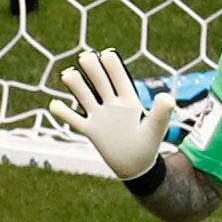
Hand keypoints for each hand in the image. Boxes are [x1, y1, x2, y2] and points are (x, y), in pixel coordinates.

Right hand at [49, 49, 175, 178]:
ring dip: (76, 86)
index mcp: (128, 100)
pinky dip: (64, 113)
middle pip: (100, 82)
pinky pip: (75, 120)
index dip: (113, 66)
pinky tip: (54, 104)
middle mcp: (112, 104)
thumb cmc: (149, 145)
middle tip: (86, 58)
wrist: (137, 166)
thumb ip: (161, 113)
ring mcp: (100, 116)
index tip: (107, 55)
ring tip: (68, 75)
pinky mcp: (91, 130)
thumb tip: (168, 98)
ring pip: (85, 96)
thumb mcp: (156, 128)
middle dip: (93, 70)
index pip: (120, 79)